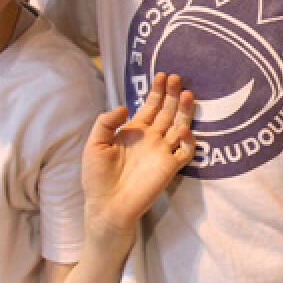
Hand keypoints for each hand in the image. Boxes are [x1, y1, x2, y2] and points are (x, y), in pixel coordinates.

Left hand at [82, 73, 195, 232]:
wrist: (106, 206)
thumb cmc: (97, 177)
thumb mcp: (94, 145)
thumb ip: (106, 123)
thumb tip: (125, 106)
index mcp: (134, 132)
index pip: (150, 107)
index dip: (157, 92)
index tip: (162, 76)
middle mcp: (151, 139)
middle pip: (167, 112)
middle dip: (172, 95)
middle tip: (177, 78)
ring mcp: (162, 152)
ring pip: (180, 127)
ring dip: (184, 111)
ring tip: (187, 94)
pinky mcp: (170, 167)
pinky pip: (186, 152)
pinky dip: (189, 141)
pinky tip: (184, 131)